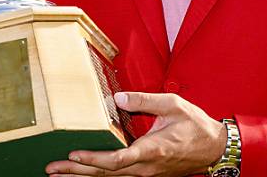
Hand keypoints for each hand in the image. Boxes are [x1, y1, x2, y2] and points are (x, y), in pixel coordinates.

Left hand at [45, 92, 225, 176]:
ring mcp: (146, 174)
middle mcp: (146, 167)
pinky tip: (85, 175)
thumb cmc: (195, 126)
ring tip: (59, 175)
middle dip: (77, 172)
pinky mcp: (147, 175)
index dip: (94, 159)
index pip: (117, 159)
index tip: (74, 153)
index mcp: (152, 150)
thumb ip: (145, 101)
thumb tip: (118, 97)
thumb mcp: (173, 105)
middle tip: (52, 168)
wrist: (214, 148)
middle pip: (106, 174)